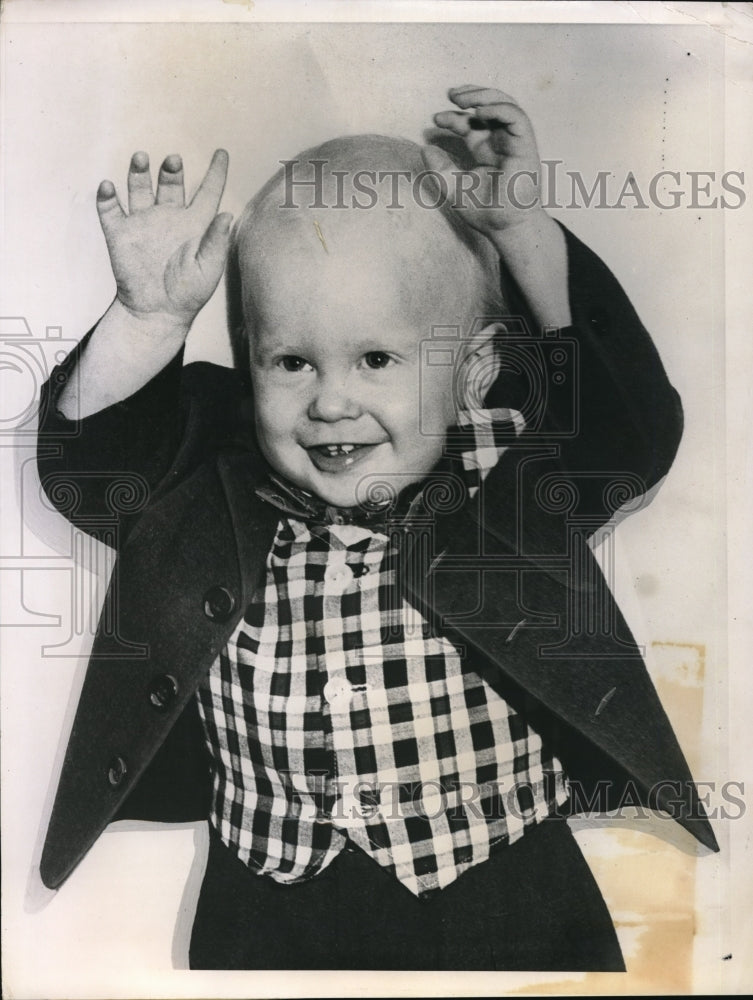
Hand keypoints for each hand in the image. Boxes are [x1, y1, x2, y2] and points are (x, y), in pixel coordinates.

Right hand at [96, 149, 231, 330]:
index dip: (216, 173)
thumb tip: (227, 215)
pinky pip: (111, 210)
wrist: (156, 312)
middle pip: (171, 183)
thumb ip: (216, 242)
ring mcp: (144, 223)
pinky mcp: (120, 233)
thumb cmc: (188, 293)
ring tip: (140, 158)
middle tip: (173, 160)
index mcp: (195, 224)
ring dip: (139, 172)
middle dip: (171, 170)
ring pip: (140, 188)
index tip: (221, 153)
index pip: (208, 192)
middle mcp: (169, 217)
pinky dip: (107, 197)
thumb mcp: (208, 270)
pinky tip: (108, 188)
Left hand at [423, 85, 544, 239]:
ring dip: (483, 95)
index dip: (453, 117)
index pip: (471, 124)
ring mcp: (514, 141)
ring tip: (461, 97)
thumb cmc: (484, 211)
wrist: (505, 226)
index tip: (436, 119)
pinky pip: (515, 116)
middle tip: (450, 94)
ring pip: (504, 105)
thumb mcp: (454, 187)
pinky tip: (479, 111)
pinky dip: (498, 108)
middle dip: (470, 95)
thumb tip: (425, 148)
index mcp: (486, 150)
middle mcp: (500, 142)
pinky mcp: (526, 144)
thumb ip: (439, 169)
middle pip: (488, 107)